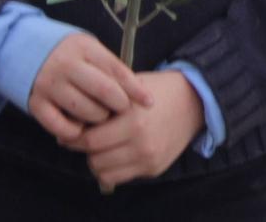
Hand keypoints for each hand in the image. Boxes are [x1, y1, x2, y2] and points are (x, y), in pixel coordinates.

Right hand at [28, 33, 153, 145]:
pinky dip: (75, 131)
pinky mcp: (36, 105)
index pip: (116, 70)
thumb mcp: (90, 50)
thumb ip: (110, 67)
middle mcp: (66, 66)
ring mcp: (49, 85)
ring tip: (100, 115)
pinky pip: (61, 127)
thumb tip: (139, 92)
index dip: (135, 89)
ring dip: (99, 118)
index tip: (149, 103)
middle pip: (103, 91)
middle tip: (122, 110)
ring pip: (85, 110)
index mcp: (85, 48)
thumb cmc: (70, 55)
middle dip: (119, 105)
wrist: (24, 51)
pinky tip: (80, 127)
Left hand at [78, 70, 203, 190]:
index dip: (74, 138)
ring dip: (99, 161)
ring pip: (105, 173)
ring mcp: (149, 158)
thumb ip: (105, 102)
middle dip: (85, 150)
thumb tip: (73, 122)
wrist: (195, 101)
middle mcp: (142, 143)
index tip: (70, 133)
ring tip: (103, 147)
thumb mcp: (131, 87)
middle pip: (95, 160)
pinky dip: (114, 168)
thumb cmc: (158, 90)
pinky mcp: (154, 168)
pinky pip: (122, 177)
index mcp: (134, 121)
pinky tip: (119, 152)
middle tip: (86, 139)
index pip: (90, 140)